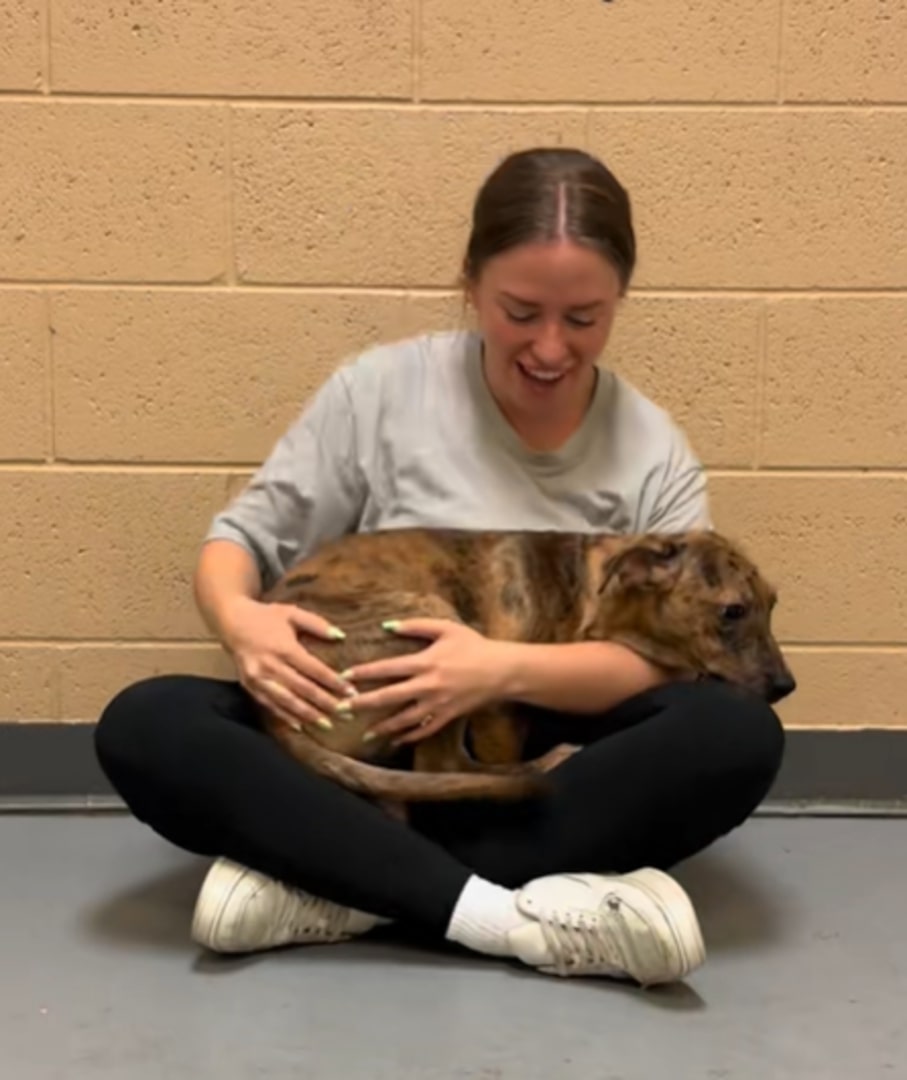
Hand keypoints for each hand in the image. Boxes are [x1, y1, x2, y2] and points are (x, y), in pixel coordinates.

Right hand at [220, 597, 353, 731]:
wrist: (231, 622)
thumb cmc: (265, 616)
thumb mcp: (292, 613)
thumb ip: (317, 624)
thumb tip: (341, 636)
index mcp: (284, 648)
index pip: (314, 670)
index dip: (334, 683)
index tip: (351, 693)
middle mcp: (271, 665)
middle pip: (303, 689)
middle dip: (326, 704)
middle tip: (346, 715)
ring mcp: (259, 678)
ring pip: (287, 701)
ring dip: (308, 715)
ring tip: (327, 725)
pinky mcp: (250, 687)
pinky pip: (270, 706)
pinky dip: (286, 717)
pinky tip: (300, 726)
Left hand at [340, 618, 511, 745]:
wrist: (502, 670)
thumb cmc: (474, 645)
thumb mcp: (446, 628)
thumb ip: (416, 625)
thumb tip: (388, 625)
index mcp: (426, 662)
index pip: (387, 668)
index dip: (364, 673)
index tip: (345, 676)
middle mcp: (428, 686)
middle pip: (389, 697)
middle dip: (364, 704)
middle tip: (343, 708)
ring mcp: (438, 704)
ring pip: (404, 720)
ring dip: (383, 727)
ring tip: (364, 733)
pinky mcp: (448, 716)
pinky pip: (424, 730)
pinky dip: (408, 737)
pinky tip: (395, 741)